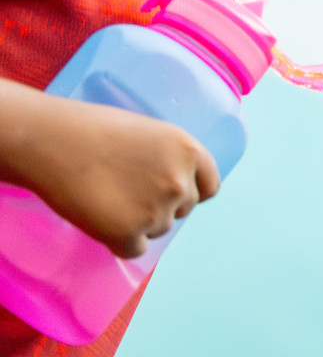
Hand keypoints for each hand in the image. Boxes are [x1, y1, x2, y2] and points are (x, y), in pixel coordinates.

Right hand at [16, 91, 219, 258]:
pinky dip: (117, 241)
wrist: (53, 142)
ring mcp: (157, 211)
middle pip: (182, 211)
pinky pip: (132, 250)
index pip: (209, 187)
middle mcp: (180, 182)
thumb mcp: (151, 135)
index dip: (189, 192)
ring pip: (156, 230)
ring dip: (136, 222)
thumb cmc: (95, 131)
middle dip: (159, 206)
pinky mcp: (128, 234)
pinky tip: (99, 216)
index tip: (170, 193)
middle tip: (124, 191)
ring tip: (106, 197)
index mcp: (189, 152)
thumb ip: (171, 160)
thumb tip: (178, 185)